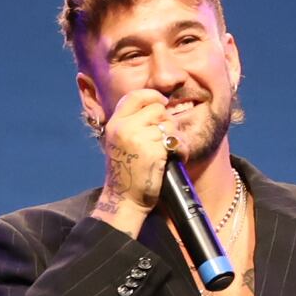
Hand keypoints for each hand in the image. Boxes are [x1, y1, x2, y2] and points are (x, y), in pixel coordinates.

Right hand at [88, 88, 174, 233]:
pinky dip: (181, 150)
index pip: (136, 96)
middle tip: (164, 140)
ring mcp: (138, 138)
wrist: (124, 199)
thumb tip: (158, 104)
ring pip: (169, 124)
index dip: (153, 96)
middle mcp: (124, 128)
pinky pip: (175, 140)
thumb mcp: (120, 142)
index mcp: (115, 124)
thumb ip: (133, 123)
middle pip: (157, 109)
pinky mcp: (153, 151)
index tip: (163, 103)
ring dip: (175, 138)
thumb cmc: (127, 172)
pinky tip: (176, 158)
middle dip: (166, 122)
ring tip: (169, 152)